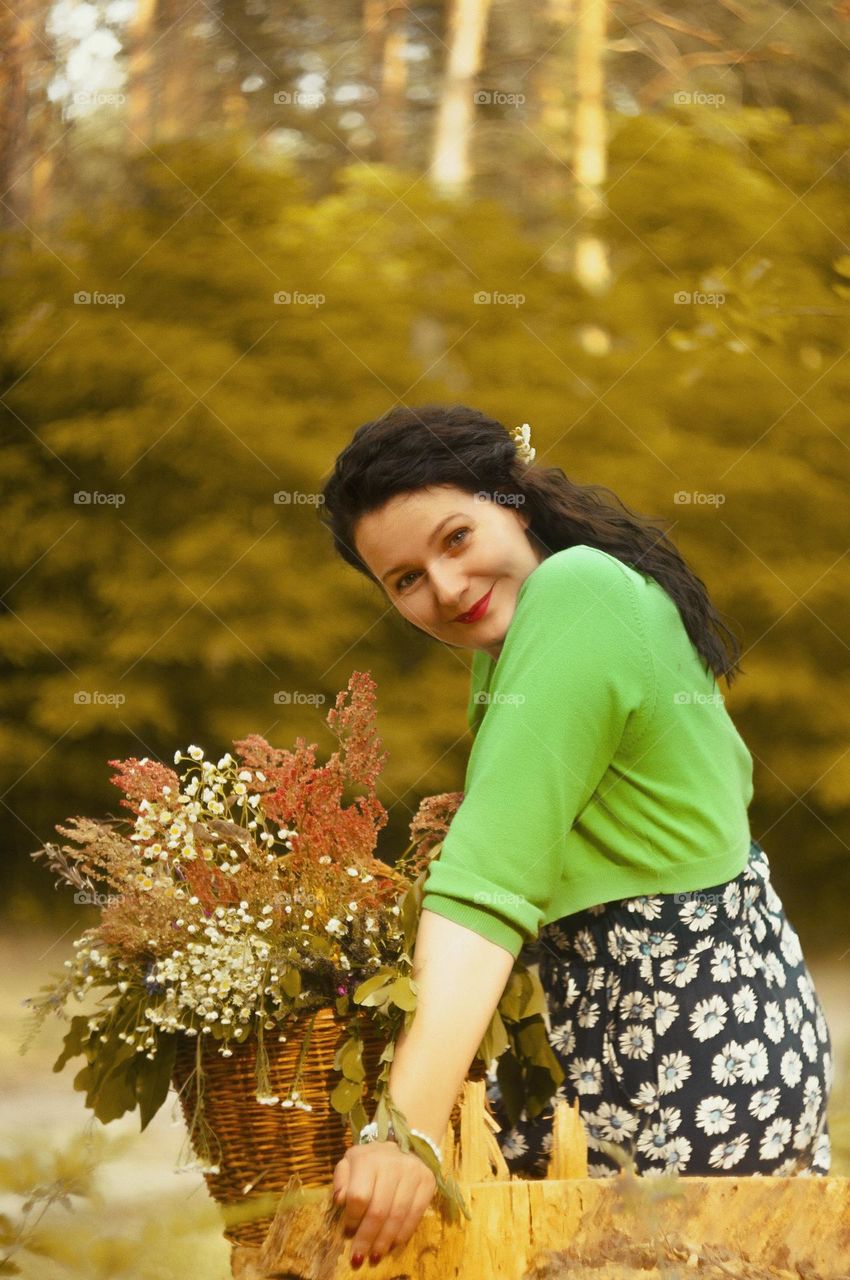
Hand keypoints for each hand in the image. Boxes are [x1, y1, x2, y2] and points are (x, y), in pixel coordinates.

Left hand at [332, 1139, 436, 1265]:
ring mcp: (412, 1172)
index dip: (352, 1218)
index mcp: (368, 1158)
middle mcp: (392, 1163)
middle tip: (360, 1256)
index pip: (359, 1195)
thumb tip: (340, 1200)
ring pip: (398, 1215)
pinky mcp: (427, 1181)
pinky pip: (416, 1214)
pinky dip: (403, 1234)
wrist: (404, 1145)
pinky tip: (393, 1244)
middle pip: (379, 1210)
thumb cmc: (370, 1160)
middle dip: (368, 1237)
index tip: (348, 1232)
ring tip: (375, 1255)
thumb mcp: (349, 1163)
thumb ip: (341, 1180)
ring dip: (385, 1240)